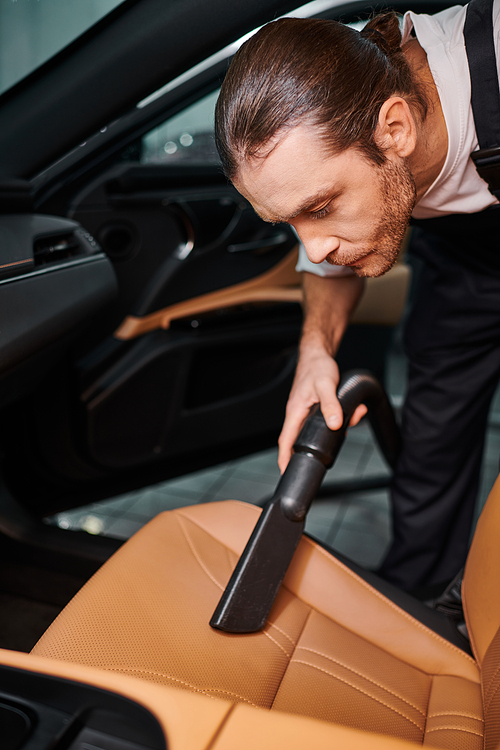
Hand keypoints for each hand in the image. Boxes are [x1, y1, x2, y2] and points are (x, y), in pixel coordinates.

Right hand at [278, 349, 366, 472]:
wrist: (317, 355)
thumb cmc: (316, 367)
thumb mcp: (326, 385)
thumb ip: (331, 405)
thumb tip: (334, 424)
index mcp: (295, 411)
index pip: (286, 440)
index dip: (285, 458)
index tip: (286, 472)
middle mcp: (298, 414)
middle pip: (302, 439)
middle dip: (318, 448)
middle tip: (330, 454)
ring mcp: (305, 412)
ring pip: (319, 429)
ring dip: (336, 430)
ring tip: (353, 418)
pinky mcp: (315, 408)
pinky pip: (326, 419)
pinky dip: (340, 419)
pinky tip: (353, 413)